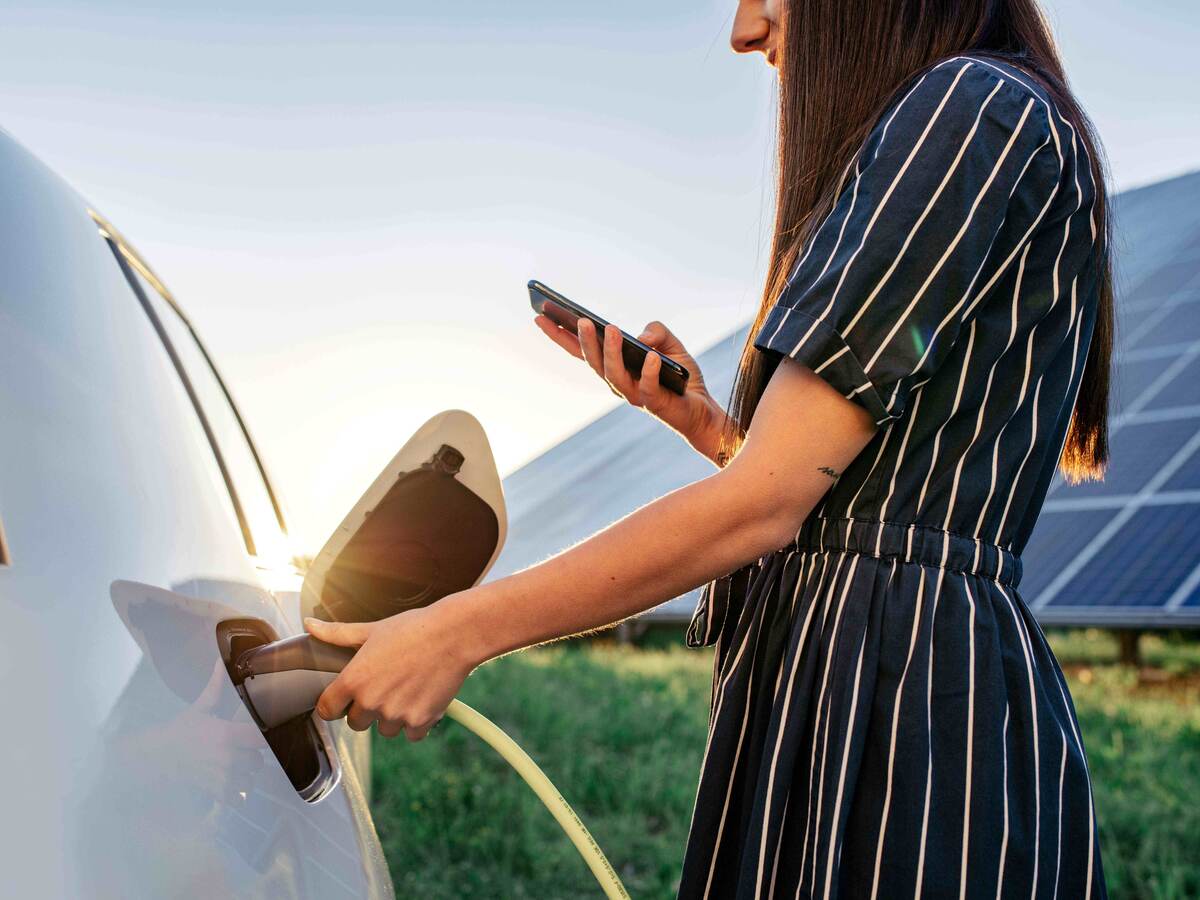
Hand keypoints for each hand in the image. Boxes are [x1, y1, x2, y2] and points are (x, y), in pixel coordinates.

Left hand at [305, 605, 474, 741]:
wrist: (454, 634)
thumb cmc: (413, 628)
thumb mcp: (372, 630)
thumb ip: (337, 634)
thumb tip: (309, 625)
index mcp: (354, 680)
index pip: (327, 710)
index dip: (335, 704)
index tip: (345, 698)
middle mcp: (371, 702)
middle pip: (356, 723)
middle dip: (367, 709)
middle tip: (385, 685)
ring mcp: (396, 715)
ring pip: (385, 730)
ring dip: (393, 716)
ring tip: (407, 689)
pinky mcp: (420, 722)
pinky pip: (411, 734)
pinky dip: (417, 722)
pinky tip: (423, 698)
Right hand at [534, 314, 731, 463]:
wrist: (702, 410)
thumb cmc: (681, 377)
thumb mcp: (670, 344)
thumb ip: (656, 332)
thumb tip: (641, 337)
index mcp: (615, 367)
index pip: (582, 350)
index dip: (560, 335)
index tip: (540, 315)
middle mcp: (618, 383)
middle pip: (593, 362)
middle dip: (583, 341)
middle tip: (579, 320)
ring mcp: (634, 395)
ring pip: (614, 374)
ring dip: (609, 351)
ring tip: (609, 328)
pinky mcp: (655, 403)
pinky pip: (648, 386)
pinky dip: (650, 370)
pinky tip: (652, 355)